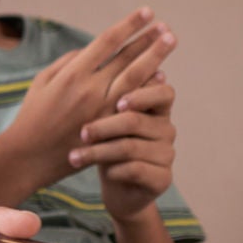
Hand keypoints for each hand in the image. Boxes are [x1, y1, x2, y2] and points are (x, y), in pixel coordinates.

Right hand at [3, 9, 174, 187]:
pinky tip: (161, 76)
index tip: (147, 12)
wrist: (31, 155)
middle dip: (149, 40)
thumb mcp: (41, 82)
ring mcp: (103, 108)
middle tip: (166, 27)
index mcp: (72, 73)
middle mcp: (91, 88)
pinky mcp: (110, 126)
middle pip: (128, 57)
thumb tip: (91, 50)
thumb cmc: (32, 116)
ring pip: (137, 77)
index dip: (129, 25)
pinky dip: (149, 87)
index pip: (107, 41)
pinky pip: (136, 103)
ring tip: (170, 42)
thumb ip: (67, 62)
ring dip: (155, 58)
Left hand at [77, 72, 176, 222]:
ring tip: (75, 156)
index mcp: (154, 109)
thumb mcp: (103, 115)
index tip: (119, 102)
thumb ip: (107, 90)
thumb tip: (97, 56)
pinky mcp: (162, 178)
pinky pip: (136, 169)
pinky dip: (113, 170)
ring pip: (130, 147)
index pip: (163, 92)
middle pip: (136, 120)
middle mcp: (165, 129)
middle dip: (104, 126)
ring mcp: (167, 154)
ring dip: (98, 152)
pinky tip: (101, 172)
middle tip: (82, 133)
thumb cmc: (104, 143)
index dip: (143, 94)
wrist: (115, 186)